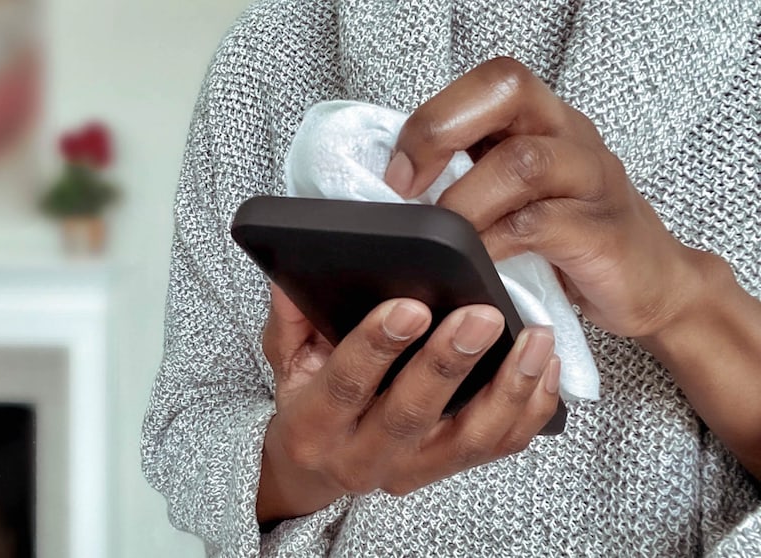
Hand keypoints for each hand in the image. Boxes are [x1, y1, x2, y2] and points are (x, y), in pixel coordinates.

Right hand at [257, 284, 560, 523]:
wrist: (316, 468)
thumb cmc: (304, 404)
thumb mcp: (283, 360)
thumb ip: (290, 319)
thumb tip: (290, 274)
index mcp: (314, 426)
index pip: (345, 386)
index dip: (376, 346)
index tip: (410, 306)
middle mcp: (362, 457)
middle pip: (411, 415)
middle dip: (449, 362)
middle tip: (481, 316)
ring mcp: (410, 470)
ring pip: (468, 439)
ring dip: (507, 389)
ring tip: (533, 340)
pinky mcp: (445, 470)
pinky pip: (498, 447)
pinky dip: (529, 409)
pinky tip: (544, 368)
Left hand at [384, 57, 713, 338]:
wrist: (653, 286)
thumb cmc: (572, 238)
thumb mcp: (517, 196)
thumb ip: (471, 176)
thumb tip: (393, 189)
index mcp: (543, 120)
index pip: (490, 82)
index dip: (434, 116)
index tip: (396, 172)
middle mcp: (570, 136)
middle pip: (507, 91)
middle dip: (440, 133)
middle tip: (407, 189)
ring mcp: (592, 181)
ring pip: (523, 161)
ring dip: (464, 200)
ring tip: (442, 236)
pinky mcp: (603, 233)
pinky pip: (540, 224)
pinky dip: (494, 242)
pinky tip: (477, 263)